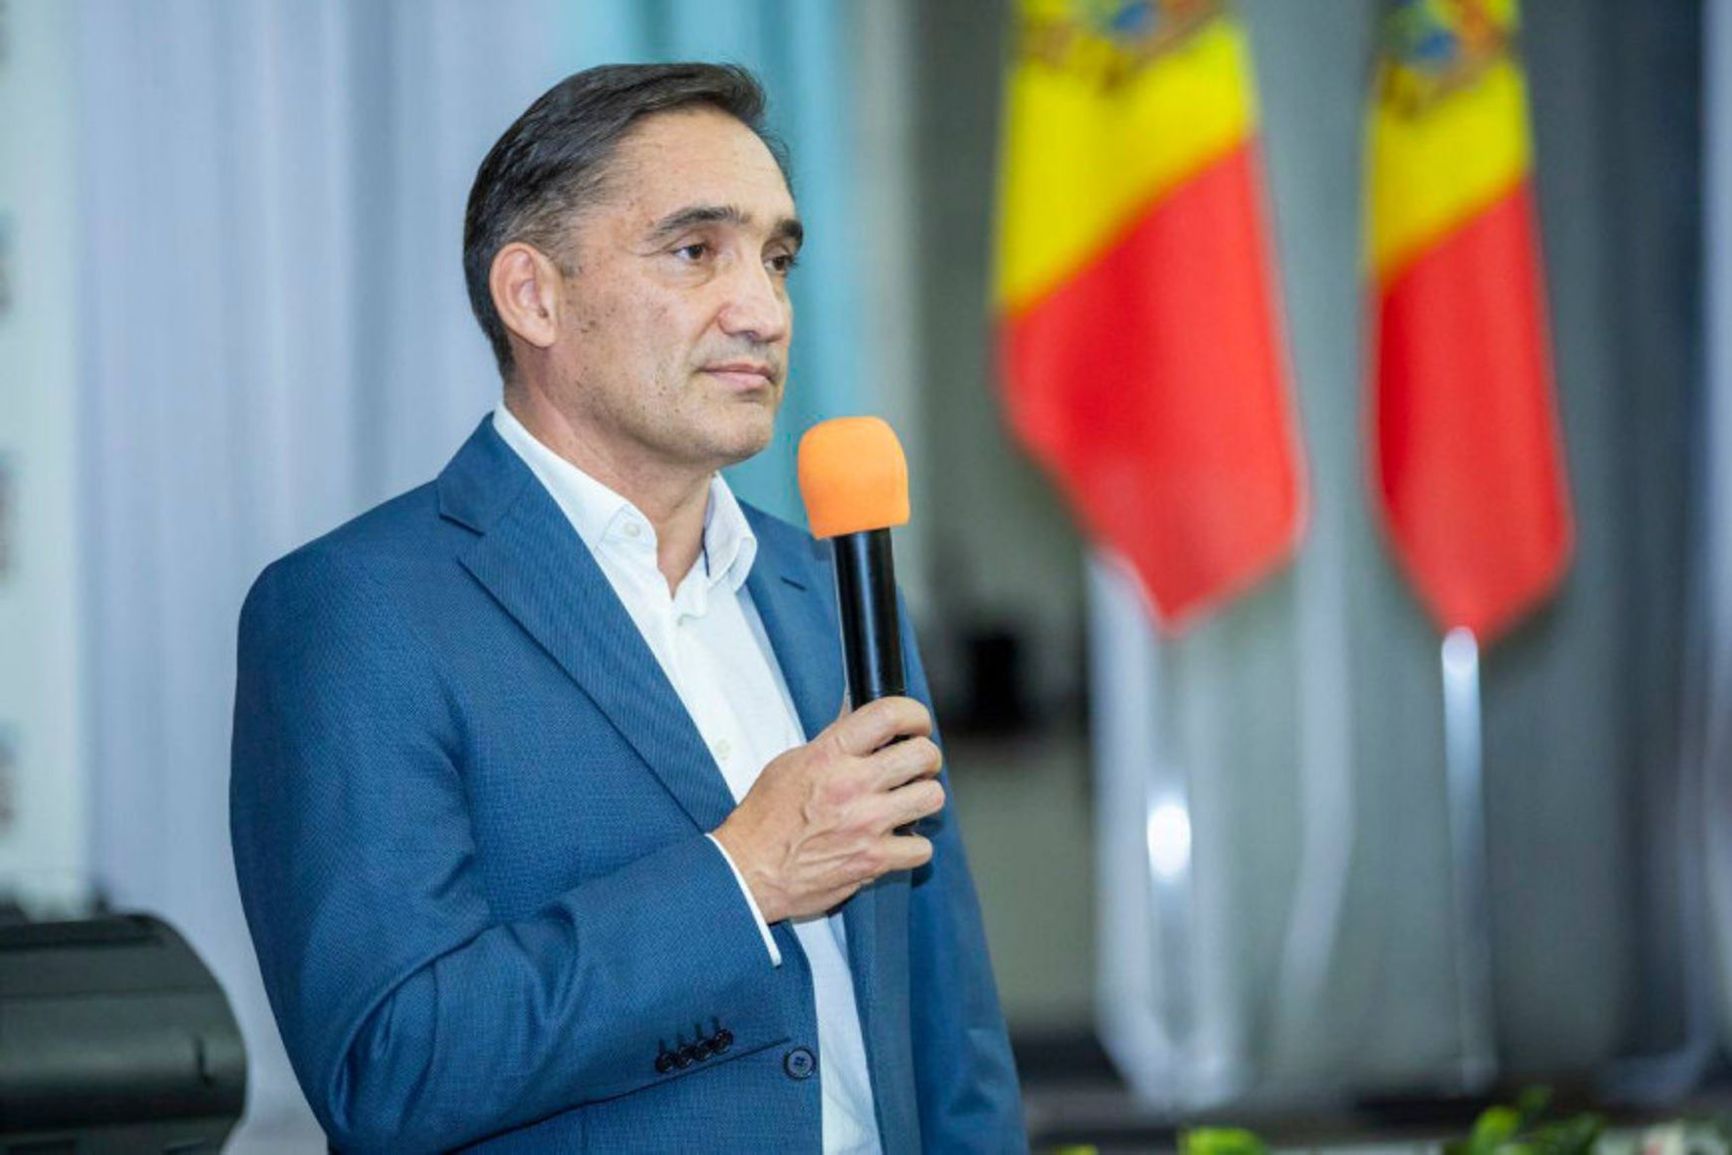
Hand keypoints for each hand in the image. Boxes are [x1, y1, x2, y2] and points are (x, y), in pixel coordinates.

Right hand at [711, 696, 944, 923]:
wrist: (748, 871)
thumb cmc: (764, 820)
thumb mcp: (789, 763)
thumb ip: (831, 743)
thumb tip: (859, 718)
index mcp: (829, 755)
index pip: (888, 715)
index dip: (914, 714)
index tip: (916, 723)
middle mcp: (852, 785)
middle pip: (922, 755)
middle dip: (925, 757)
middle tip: (915, 765)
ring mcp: (867, 824)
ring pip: (931, 797)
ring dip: (923, 798)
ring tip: (908, 801)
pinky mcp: (873, 860)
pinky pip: (921, 848)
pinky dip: (913, 847)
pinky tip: (897, 841)